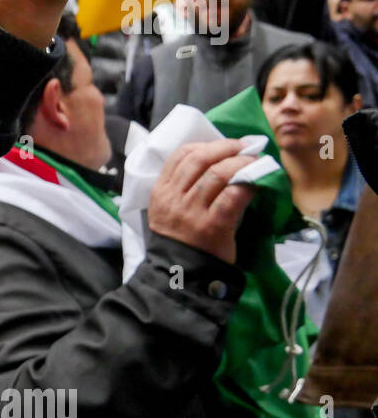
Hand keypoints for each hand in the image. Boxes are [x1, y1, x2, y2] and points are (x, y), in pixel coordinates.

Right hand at [147, 139, 256, 264]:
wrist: (181, 272)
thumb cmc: (179, 238)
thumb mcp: (167, 209)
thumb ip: (180, 187)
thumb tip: (215, 161)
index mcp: (161, 191)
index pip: (180, 156)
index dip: (205, 145)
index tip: (223, 146)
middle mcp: (174, 198)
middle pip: (200, 159)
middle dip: (226, 148)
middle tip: (244, 147)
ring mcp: (193, 212)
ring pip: (217, 174)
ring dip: (240, 162)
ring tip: (254, 161)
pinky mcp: (213, 225)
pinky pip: (233, 195)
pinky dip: (248, 184)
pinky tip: (257, 182)